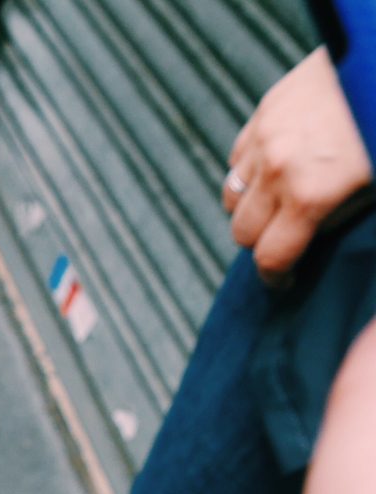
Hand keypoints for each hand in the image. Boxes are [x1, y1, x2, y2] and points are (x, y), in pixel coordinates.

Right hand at [225, 47, 371, 282]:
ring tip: (277, 204)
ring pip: (232, 196)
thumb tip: (315, 240)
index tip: (283, 281)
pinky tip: (275, 168)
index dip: (275, 278)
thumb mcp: (375, 187)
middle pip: (242, 232)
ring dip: (250, 208)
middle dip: (261, 243)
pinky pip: (238, 158)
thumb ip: (341, 217)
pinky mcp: (265, 111)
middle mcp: (277, 170)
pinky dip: (249, 172)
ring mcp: (265, 138)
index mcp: (311, 195)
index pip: (270, 258)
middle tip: (285, 240)